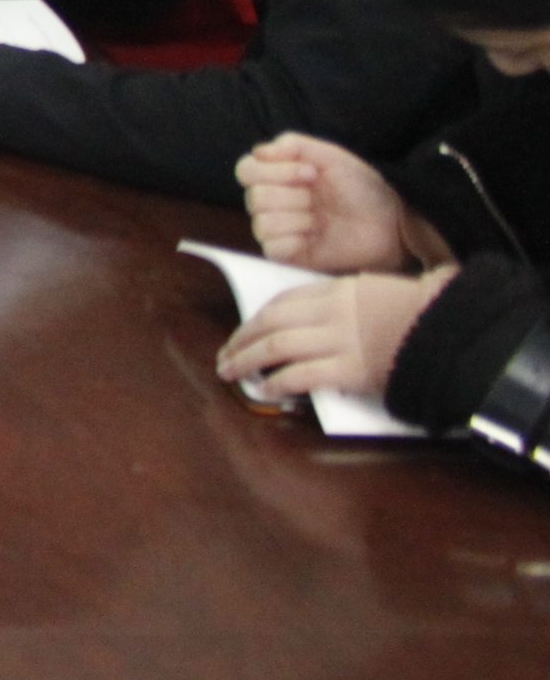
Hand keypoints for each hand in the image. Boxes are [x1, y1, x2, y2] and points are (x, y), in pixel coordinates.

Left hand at [217, 268, 452, 402]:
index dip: (259, 317)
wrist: (454, 329)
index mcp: (340, 290)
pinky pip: (301, 375)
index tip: (246, 329)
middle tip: (225, 354)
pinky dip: (278, 383)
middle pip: (271, 323)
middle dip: (242, 339)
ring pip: (276, 347)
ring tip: (231, 371)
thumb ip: (357, 301)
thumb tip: (337, 318)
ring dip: (247, 360)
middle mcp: (332, 312)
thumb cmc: (427, 311)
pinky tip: (265, 389)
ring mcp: (339, 341)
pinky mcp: (350, 370)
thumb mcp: (385, 292)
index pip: (285, 301)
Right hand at [237, 134, 412, 271]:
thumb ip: (293, 145)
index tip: (311, 173)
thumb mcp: (331, 156)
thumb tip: (260, 151)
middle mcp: (271, 202)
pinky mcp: (289, 255)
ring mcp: (279, 229)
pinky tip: (314, 237)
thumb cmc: (360, 188)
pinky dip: (295, 240)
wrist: (389, 222)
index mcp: (276, 176)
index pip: (246, 170)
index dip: (274, 172)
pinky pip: (273, 247)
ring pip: (263, 223)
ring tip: (320, 220)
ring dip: (298, 218)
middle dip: (294, 196)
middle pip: (255, 198)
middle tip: (319, 199)